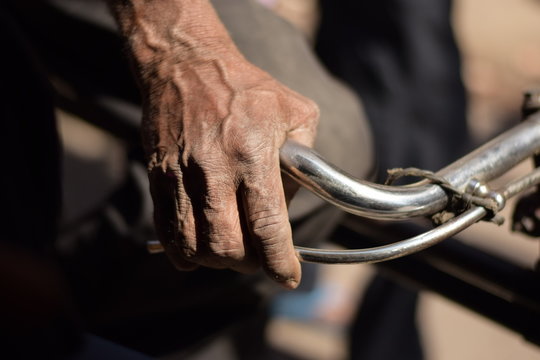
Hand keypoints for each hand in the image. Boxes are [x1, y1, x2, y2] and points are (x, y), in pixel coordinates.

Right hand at [144, 56, 317, 287]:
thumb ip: (306, 160)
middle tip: (259, 259)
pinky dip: (184, 252)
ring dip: (217, 262)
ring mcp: (181, 176)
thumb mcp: (297, 111)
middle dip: (248, 264)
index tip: (288, 276)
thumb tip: (293, 203)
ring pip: (194, 246)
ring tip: (232, 251)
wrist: (187, 64)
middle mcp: (215, 170)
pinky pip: (167, 231)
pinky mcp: (159, 178)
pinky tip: (200, 248)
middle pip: (227, 246)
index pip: (267, 226)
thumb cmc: (247, 88)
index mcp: (253, 154)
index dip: (279, 261)